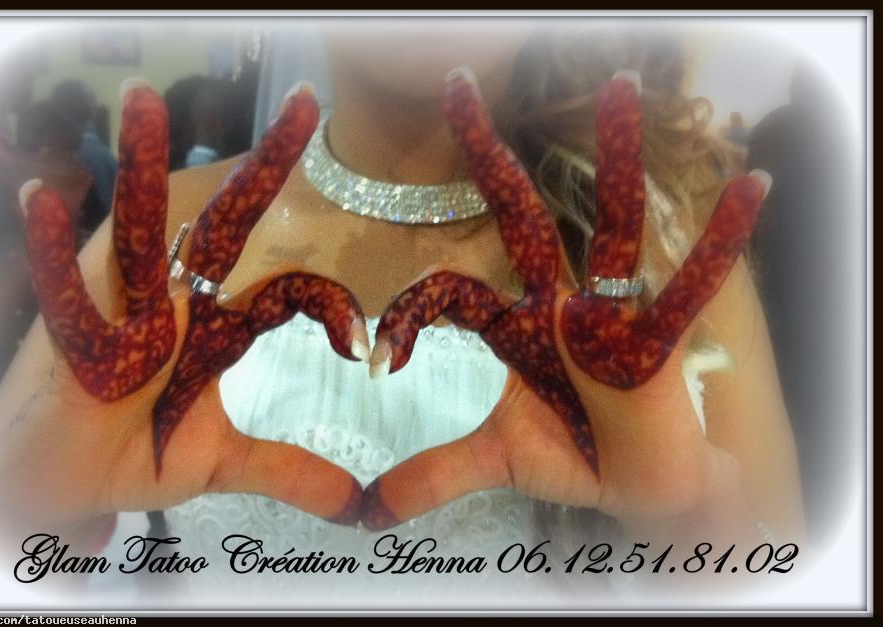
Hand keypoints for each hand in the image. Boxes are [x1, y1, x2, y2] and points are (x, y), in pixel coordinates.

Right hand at [0, 82, 366, 549]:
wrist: (58, 488)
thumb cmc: (132, 456)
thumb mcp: (221, 463)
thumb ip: (289, 472)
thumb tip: (357, 511)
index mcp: (213, 321)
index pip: (284, 287)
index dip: (326, 305)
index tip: (360, 346)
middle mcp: (172, 298)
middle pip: (223, 224)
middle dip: (263, 168)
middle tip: (304, 108)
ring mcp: (119, 306)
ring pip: (138, 229)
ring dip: (141, 168)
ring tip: (141, 102)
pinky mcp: (69, 330)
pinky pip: (60, 287)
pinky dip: (51, 250)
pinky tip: (44, 199)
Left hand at [361, 69, 768, 537]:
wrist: (636, 490)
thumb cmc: (573, 461)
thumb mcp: (497, 462)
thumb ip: (435, 474)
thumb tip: (367, 514)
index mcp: (516, 326)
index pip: (454, 290)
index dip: (416, 316)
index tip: (379, 355)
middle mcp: (560, 305)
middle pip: (521, 216)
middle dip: (489, 157)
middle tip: (455, 87)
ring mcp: (610, 314)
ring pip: (609, 224)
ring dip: (618, 158)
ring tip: (621, 85)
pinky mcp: (657, 340)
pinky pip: (689, 287)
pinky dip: (719, 242)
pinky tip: (755, 187)